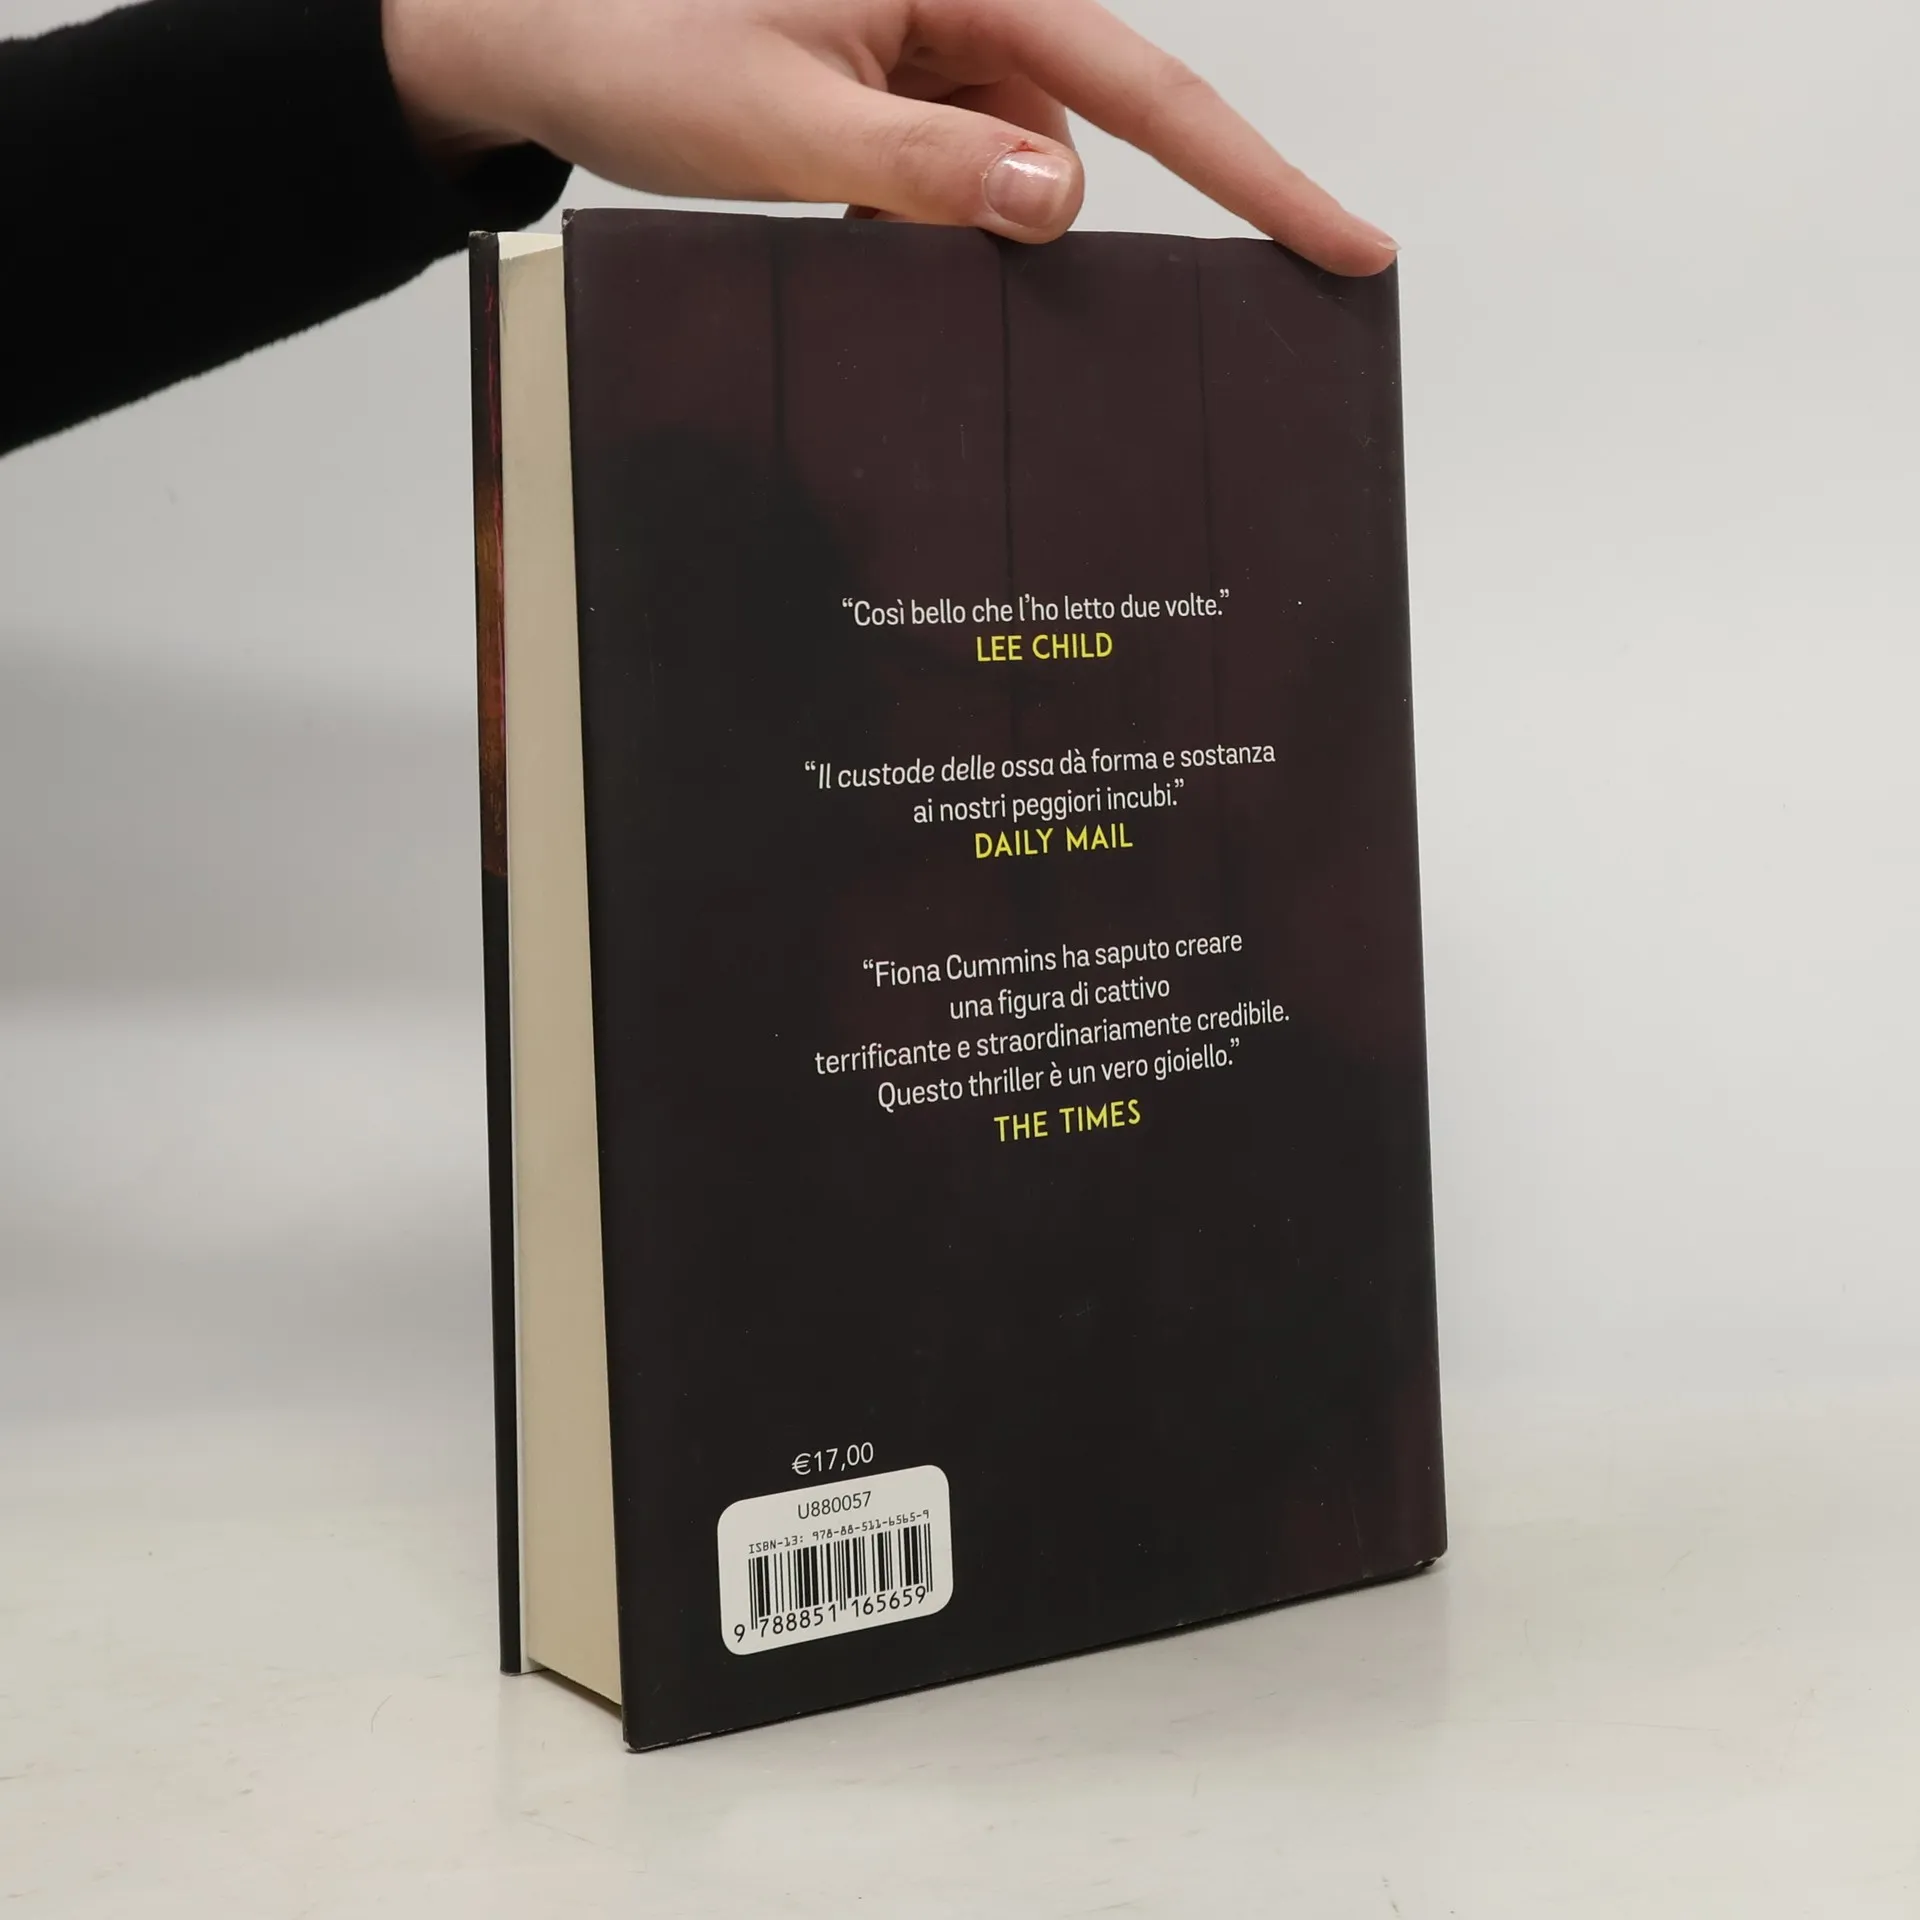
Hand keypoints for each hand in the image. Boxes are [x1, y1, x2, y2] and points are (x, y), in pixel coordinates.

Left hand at [382, 0, 1396, 274]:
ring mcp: (930, 42)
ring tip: (870, 218)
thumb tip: (1060, 202)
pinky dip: (938, 215)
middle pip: (1094, 122)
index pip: (1143, 84)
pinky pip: (963, 164)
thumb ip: (926, 168)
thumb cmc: (631, 44)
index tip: (1344, 242)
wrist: (532, 34)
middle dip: (1086, 208)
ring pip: (1022, 157)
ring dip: (979, 221)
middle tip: (1037, 247)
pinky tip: (868, 218)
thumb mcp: (780, 122)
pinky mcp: (899, 84)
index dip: (1256, 173)